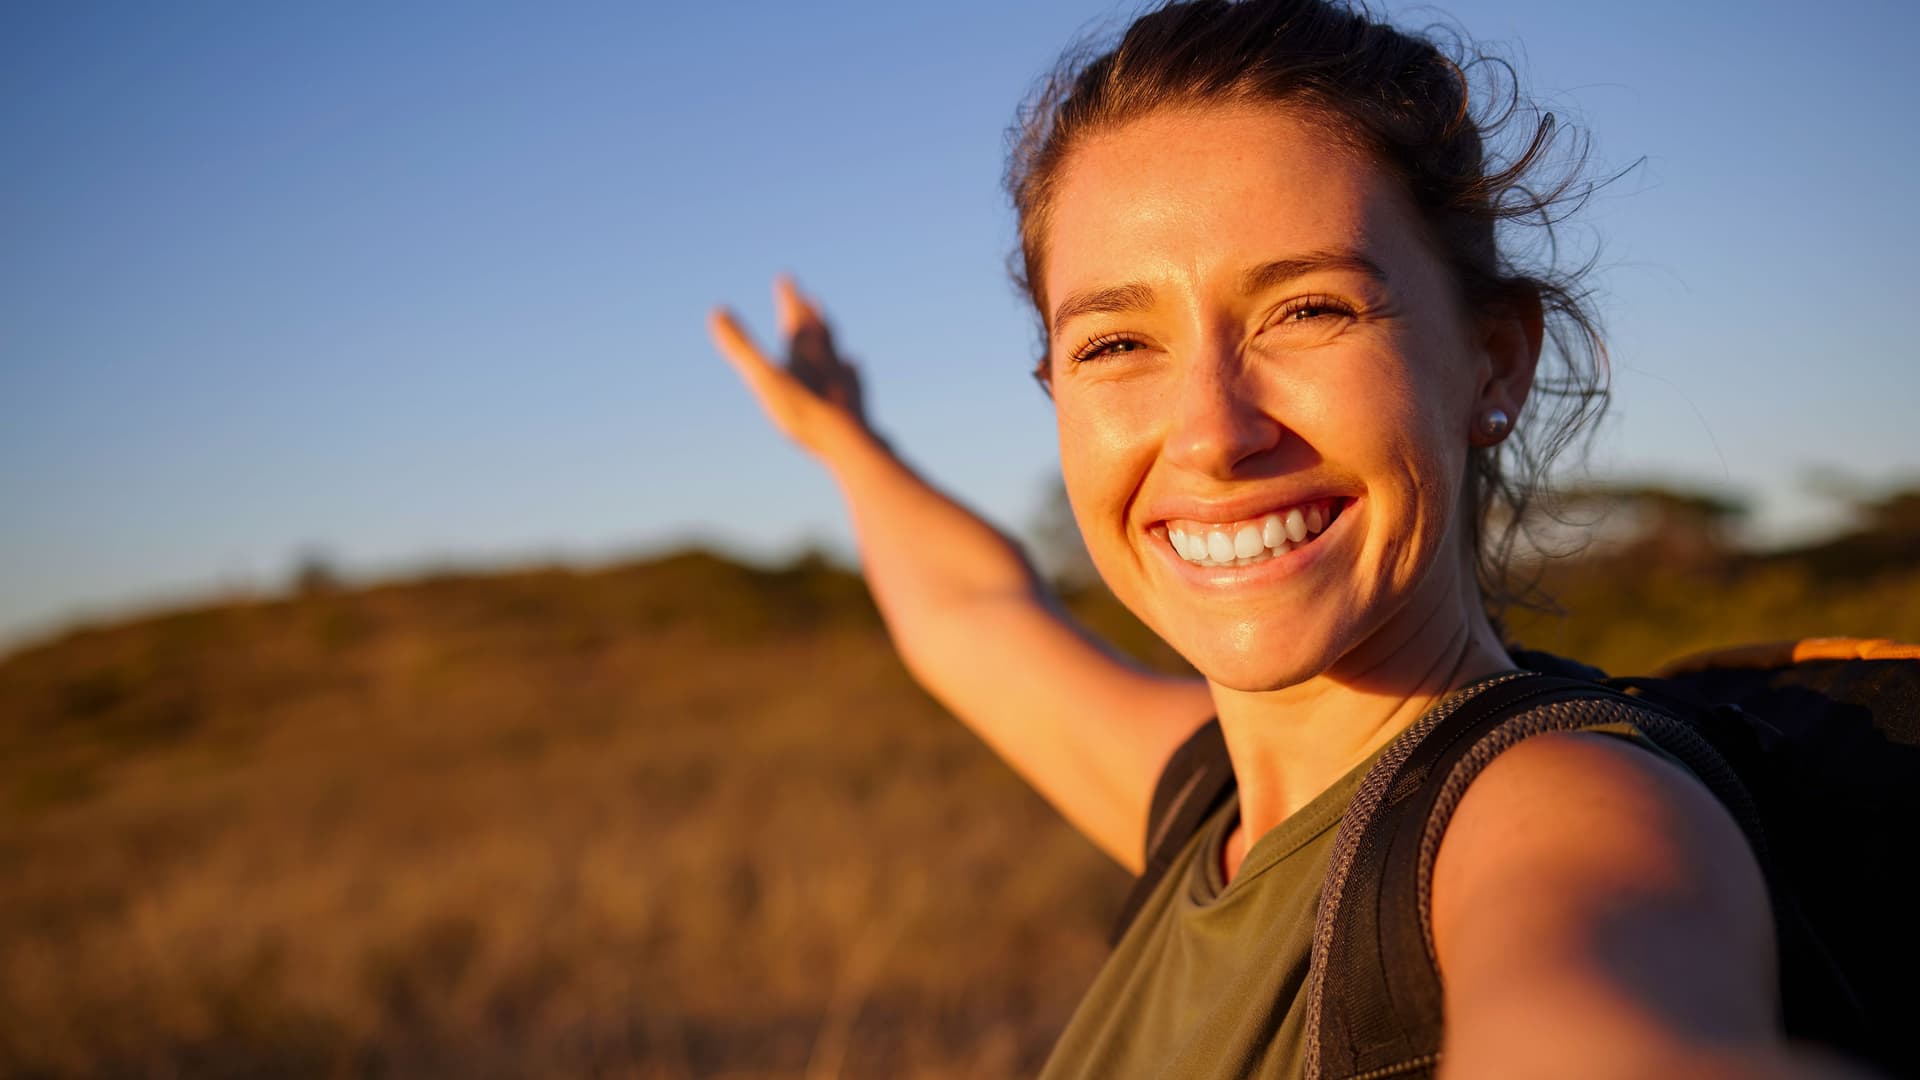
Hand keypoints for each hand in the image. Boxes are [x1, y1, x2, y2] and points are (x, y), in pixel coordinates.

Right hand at [709, 276, 876, 459]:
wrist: (847, 441)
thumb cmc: (803, 410)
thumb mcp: (764, 377)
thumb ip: (741, 347)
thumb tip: (716, 311)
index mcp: (805, 353)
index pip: (796, 318)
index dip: (790, 298)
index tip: (786, 278)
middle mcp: (828, 361)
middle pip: (820, 331)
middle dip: (811, 314)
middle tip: (810, 299)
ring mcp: (844, 381)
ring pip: (837, 352)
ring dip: (830, 339)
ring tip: (829, 330)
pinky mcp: (856, 404)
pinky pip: (854, 379)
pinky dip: (851, 369)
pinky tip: (853, 367)